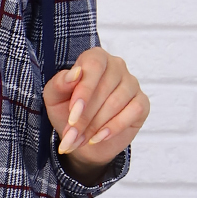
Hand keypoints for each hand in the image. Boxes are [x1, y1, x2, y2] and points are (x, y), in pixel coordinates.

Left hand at [42, 45, 148, 181]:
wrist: (84, 137)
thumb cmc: (69, 112)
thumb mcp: (55, 98)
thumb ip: (59, 83)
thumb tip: (74, 74)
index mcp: (95, 58)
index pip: (94, 65)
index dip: (84, 90)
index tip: (73, 112)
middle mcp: (116, 66)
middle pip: (103, 88)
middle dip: (85, 116)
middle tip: (72, 134)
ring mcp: (132, 83)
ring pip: (116, 102)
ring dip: (96, 125)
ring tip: (81, 139)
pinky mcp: (142, 102)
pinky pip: (133, 112)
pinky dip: (114, 127)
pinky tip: (99, 137)